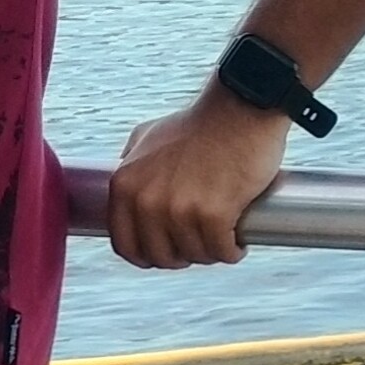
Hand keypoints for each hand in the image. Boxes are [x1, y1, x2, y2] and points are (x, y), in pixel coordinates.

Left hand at [107, 81, 289, 267]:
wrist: (239, 108)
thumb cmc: (199, 123)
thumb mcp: (146, 137)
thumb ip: (130, 166)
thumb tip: (125, 193)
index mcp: (125, 186)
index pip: (125, 245)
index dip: (148, 255)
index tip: (167, 251)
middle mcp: (146, 201)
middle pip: (161, 256)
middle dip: (183, 255)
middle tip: (200, 242)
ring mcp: (179, 210)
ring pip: (195, 256)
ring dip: (211, 253)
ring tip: (222, 238)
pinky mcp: (213, 215)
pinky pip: (221, 252)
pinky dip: (232, 251)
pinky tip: (238, 244)